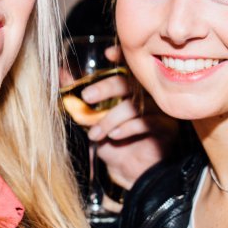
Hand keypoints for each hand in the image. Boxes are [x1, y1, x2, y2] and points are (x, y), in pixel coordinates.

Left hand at [79, 47, 177, 190]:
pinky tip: (115, 136)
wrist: (129, 174)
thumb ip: (79, 97)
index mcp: (132, 90)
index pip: (129, 66)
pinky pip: (148, 122)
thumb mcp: (91, 121)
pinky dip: (128, 128)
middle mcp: (148, 96)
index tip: (107, 54)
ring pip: (135, 104)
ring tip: (95, 134)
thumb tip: (61, 75)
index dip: (122, 56)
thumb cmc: (113, 146)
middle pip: (130, 82)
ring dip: (110, 118)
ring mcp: (160, 111)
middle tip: (87, 97)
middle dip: (106, 87)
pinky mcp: (167, 128)